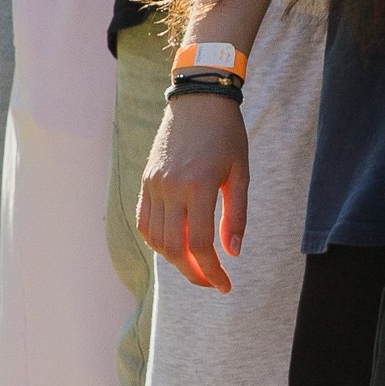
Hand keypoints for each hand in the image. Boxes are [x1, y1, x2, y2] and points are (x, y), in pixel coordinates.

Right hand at [138, 89, 248, 291]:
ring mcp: (154, 185)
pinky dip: (157, 241)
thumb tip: (232, 253)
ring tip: (196, 266)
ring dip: (175, 260)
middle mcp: (171, 188)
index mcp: (198, 186)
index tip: (225, 285)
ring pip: (156, 239)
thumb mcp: (241, 173)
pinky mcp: (146, 181)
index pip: (200, 245)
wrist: (198, 100)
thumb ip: (236, 215)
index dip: (212, 272)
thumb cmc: (226, 134)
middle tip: (211, 282)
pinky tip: (174, 246)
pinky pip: (144, 221)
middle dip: (193, 273)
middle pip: (175, 248)